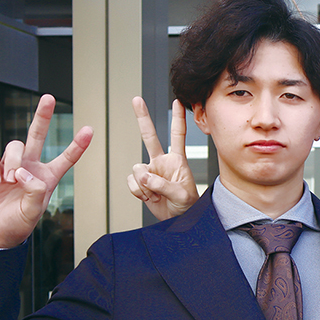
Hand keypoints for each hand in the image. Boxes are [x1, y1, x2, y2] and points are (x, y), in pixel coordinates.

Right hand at [0, 94, 92, 248]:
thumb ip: (34, 192)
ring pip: (14, 147)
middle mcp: (29, 168)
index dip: (77, 144)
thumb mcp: (32, 213)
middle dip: (43, 116)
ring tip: (8, 180)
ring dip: (12, 161)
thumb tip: (23, 172)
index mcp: (47, 178)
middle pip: (37, 136)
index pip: (66, 158)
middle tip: (49, 98)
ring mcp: (8, 167)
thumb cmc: (15, 227)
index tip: (89, 129)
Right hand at [128, 97, 198, 220]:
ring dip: (144, 185)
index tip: (178, 102)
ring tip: (156, 194)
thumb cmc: (187, 206)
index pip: (177, 136)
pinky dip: (138, 192)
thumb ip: (162, 184)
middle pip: (149, 137)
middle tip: (136, 100)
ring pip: (136, 169)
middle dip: (142, 118)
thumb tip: (143, 176)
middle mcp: (161, 162)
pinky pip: (131, 183)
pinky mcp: (140, 183)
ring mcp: (150, 172)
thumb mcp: (181, 195)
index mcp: (177, 161)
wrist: (179, 220)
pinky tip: (149, 197)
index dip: (178, 119)